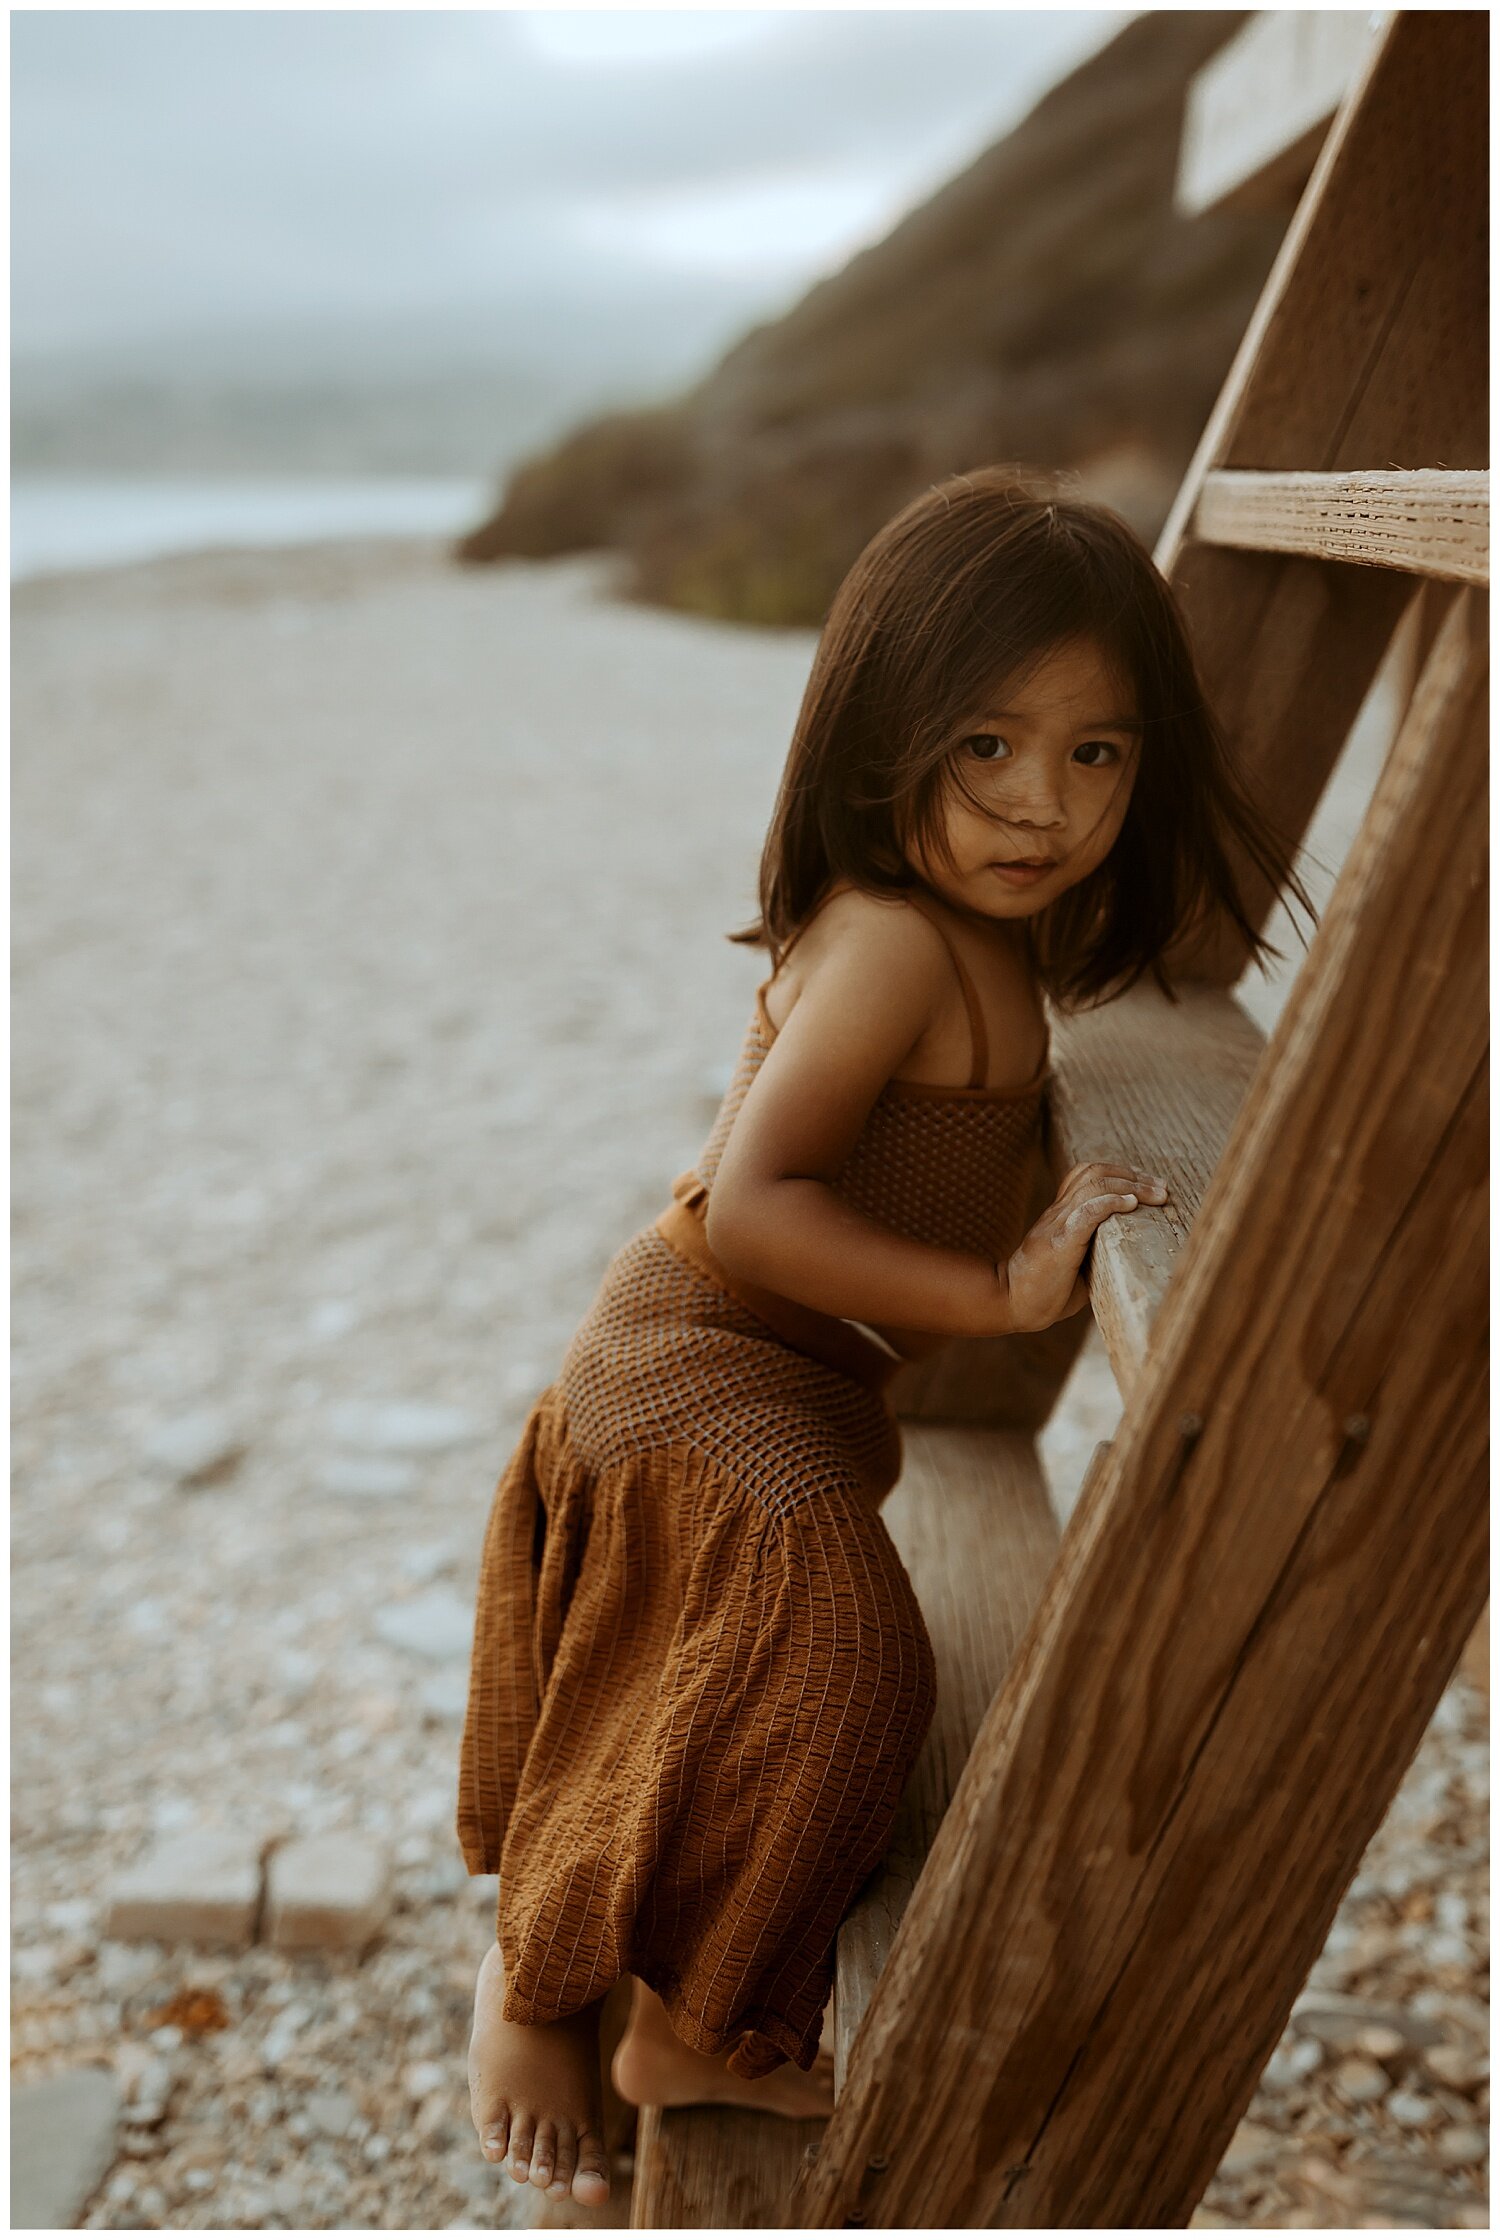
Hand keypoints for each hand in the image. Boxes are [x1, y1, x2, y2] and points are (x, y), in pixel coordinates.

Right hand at [1001, 1161, 1169, 1332]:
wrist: (1011, 1303)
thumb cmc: (1044, 1292)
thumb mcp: (1077, 1266)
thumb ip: (1096, 1253)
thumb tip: (1131, 1257)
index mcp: (1062, 1214)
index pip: (1088, 1174)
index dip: (1121, 1173)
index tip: (1149, 1186)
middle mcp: (1059, 1212)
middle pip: (1096, 1172)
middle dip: (1134, 1176)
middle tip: (1161, 1188)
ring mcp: (1058, 1224)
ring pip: (1095, 1185)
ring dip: (1132, 1186)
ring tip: (1156, 1194)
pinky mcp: (1060, 1242)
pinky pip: (1087, 1211)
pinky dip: (1112, 1202)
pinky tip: (1131, 1205)